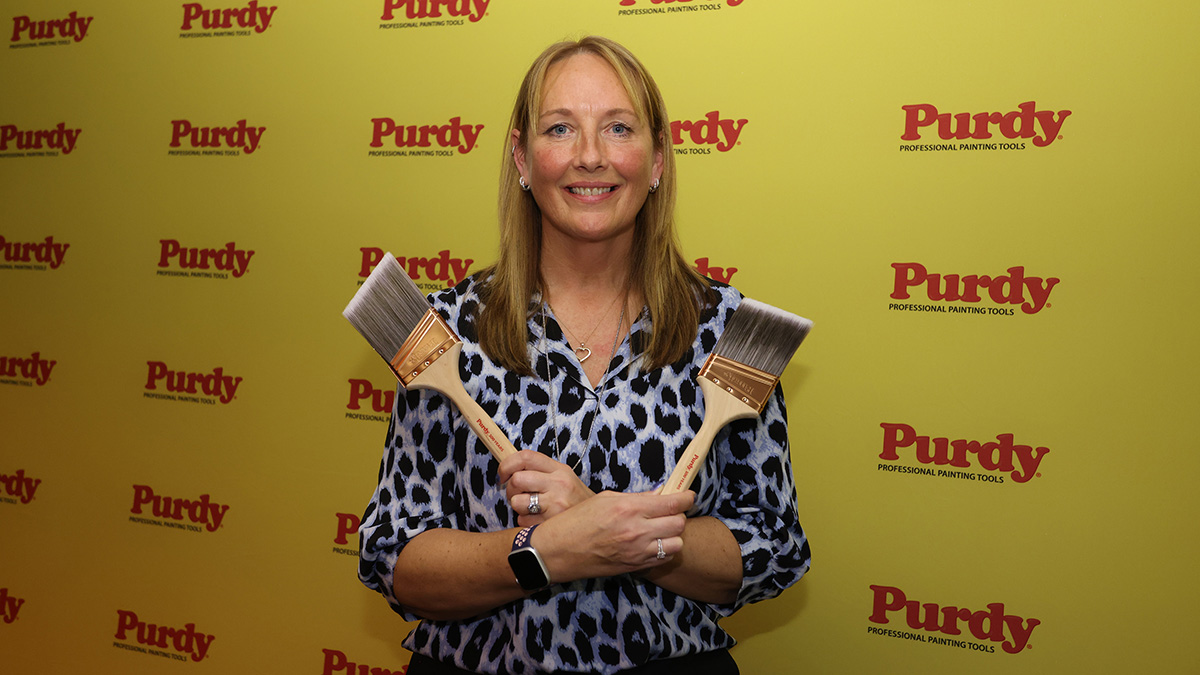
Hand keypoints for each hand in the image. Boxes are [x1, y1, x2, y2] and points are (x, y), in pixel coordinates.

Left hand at [499, 450, 594, 525]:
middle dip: (510, 490)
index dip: (507, 465)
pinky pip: (523, 521)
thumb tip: (511, 469)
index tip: (503, 475)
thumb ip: (541, 471)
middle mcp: (558, 484)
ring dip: (518, 507)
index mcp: (560, 470)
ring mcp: (555, 505)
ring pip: (517, 502)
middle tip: (516, 495)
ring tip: (529, 509)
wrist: (598, 521)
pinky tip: (538, 520)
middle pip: (517, 480)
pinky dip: (525, 522)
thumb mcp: (564, 478)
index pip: (526, 457)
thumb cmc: (576, 500)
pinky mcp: (551, 524)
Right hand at [534, 489, 695, 582]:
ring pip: (676, 543)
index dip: (686, 498)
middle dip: (678, 515)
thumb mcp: (604, 500)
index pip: (672, 503)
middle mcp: (637, 531)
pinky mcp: (635, 566)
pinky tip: (653, 543)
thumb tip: (658, 495)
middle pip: (679, 523)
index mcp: (628, 508)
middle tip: (670, 511)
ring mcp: (637, 551)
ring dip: (673, 535)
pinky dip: (664, 550)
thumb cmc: (576, 521)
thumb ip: (635, 498)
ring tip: (661, 529)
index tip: (688, 495)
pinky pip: (664, 558)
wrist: (558, 552)